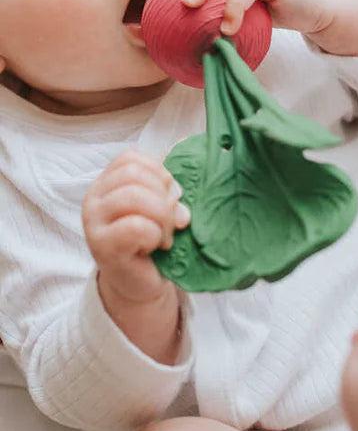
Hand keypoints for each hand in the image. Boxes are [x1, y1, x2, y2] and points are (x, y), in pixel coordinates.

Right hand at [82, 148, 190, 305]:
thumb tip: (191, 147)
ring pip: (134, 196)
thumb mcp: (161, 204)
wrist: (141, 283)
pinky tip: (156, 246)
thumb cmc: (153, 239)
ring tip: (166, 235)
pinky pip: (135, 226)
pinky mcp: (102, 247)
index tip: (171, 197)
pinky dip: (154, 234)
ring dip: (161, 216)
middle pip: (135, 175)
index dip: (160, 173)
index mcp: (107, 182)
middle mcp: (94, 198)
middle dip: (164, 196)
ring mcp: (93, 222)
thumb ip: (168, 181)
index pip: (131, 158)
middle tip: (173, 221)